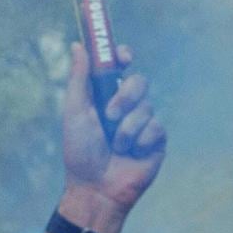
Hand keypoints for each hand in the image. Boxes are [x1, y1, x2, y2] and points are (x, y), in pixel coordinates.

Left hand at [56, 39, 165, 227]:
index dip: (123, 56)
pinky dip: (140, 140)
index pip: (120, 66)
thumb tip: (78, 45)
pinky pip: (156, 127)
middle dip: (126, 96)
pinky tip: (132, 154)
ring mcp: (143, 122)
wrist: (96, 188)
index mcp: (105, 96)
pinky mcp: (156, 140)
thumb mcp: (75, 112)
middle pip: (140, 81)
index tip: (123, 56)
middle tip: (110, 114)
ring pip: (147, 107)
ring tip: (116, 146)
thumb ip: (79, 79)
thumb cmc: (80, 152)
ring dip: (127, 128)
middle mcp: (126, 106)